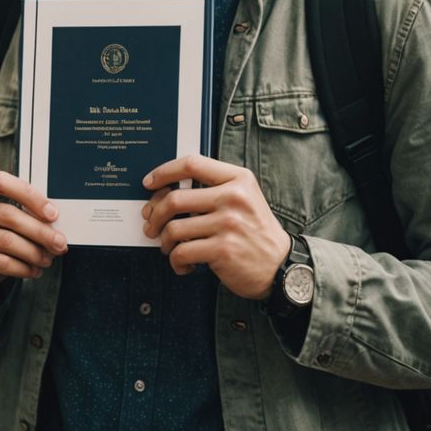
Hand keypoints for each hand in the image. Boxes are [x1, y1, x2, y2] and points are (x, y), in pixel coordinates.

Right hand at [0, 170, 67, 309]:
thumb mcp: (1, 225)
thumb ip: (19, 215)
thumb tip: (53, 220)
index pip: (0, 181)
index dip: (29, 195)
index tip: (52, 213)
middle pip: (8, 214)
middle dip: (40, 231)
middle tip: (59, 243)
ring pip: (6, 240)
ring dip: (34, 252)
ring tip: (47, 259)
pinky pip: (0, 261)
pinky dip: (22, 268)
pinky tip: (33, 271)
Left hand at [142, 155, 289, 300]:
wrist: (281, 266)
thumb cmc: (256, 231)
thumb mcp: (244, 197)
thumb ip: (213, 187)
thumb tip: (165, 192)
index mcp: (237, 179)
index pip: (191, 164)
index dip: (164, 172)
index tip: (149, 182)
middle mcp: (233, 197)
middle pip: (175, 198)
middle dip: (154, 214)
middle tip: (151, 224)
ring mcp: (227, 224)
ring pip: (174, 229)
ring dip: (164, 241)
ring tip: (168, 247)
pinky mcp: (222, 250)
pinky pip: (182, 253)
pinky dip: (176, 261)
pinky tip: (184, 264)